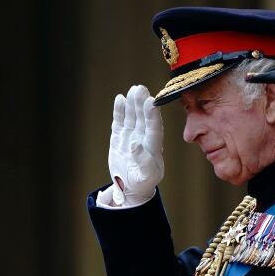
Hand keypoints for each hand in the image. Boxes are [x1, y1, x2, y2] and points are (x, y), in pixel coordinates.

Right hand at [107, 85, 164, 205]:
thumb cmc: (143, 182)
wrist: (131, 186)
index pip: (154, 128)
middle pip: (143, 118)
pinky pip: (120, 121)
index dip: (152, 115)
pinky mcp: (120, 137)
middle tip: (140, 89)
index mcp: (153, 147)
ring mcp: (131, 135)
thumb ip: (142, 161)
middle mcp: (144, 138)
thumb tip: (134, 144)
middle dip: (142, 104)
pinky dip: (120, 111)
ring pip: (133, 117)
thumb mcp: (145, 176)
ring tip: (132, 90)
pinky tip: (120, 98)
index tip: (151, 102)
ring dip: (132, 104)